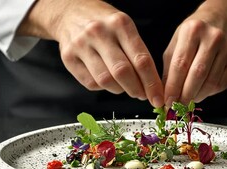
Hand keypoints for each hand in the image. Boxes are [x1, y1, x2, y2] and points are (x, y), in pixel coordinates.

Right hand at [17, 0, 163, 106]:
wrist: (70, 13)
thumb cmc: (104, 23)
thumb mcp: (124, 27)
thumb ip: (137, 52)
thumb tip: (151, 84)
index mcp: (120, 23)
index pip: (141, 59)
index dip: (152, 83)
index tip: (158, 97)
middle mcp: (99, 32)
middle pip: (122, 72)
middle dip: (136, 90)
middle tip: (142, 96)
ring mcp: (81, 45)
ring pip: (105, 80)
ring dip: (120, 90)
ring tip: (125, 86)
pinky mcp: (68, 57)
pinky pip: (91, 83)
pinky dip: (103, 88)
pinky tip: (107, 80)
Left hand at [162, 0, 226, 105]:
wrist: (219, 24)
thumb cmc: (193, 36)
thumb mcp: (175, 45)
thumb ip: (169, 69)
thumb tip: (166, 94)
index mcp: (193, 30)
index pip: (180, 64)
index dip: (173, 86)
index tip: (168, 100)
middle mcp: (213, 38)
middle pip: (198, 74)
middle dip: (186, 95)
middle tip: (178, 105)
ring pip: (211, 83)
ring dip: (197, 96)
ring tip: (188, 99)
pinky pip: (221, 85)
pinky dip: (209, 93)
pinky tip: (201, 91)